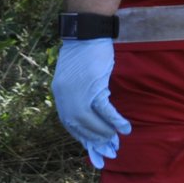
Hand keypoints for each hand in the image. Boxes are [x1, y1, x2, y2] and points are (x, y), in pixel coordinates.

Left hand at [52, 39, 131, 167]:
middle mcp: (65, 95)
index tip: (92, 147)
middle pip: (78, 125)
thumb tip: (87, 110)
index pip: (68, 122)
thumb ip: (76, 93)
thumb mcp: (74, 77)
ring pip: (90, 120)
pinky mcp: (94, 85)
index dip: (81, 136)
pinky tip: (124, 129)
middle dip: (94, 139)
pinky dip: (114, 121)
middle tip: (108, 149)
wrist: (87, 33)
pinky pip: (104, 110)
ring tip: (115, 139)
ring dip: (104, 132)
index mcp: (59, 93)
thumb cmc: (84, 53)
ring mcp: (78, 91)